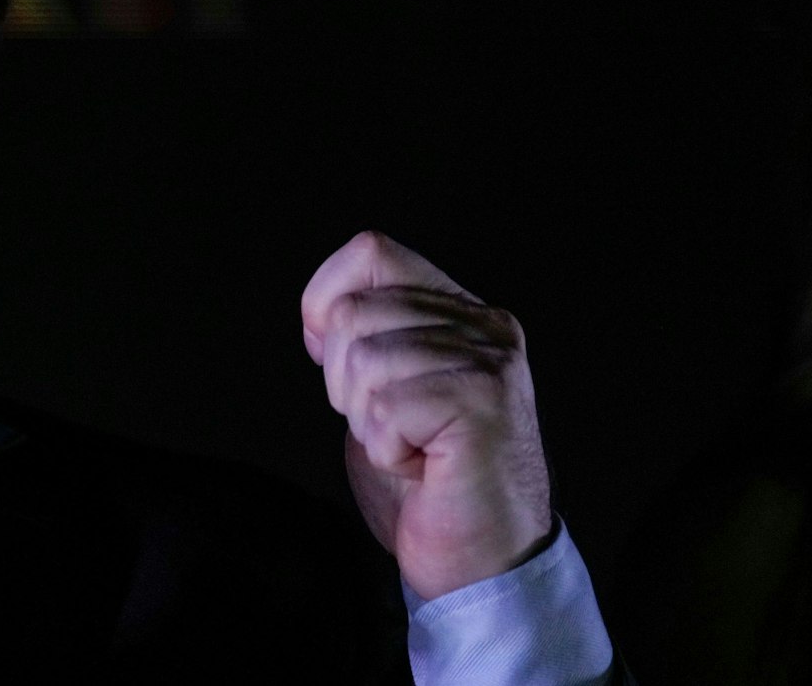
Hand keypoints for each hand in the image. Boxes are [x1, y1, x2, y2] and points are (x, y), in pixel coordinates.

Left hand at [300, 231, 552, 599]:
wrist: (482, 561)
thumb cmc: (428, 482)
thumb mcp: (387, 390)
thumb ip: (367, 337)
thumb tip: (321, 310)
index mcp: (461, 314)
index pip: (371, 251)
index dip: (326, 298)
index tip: (330, 354)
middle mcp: (485, 328)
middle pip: (352, 311)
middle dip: (343, 381)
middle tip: (390, 426)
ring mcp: (490, 364)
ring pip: (363, 359)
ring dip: (367, 421)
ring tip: (410, 446)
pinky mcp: (482, 404)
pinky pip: (384, 407)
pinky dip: (386, 447)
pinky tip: (421, 465)